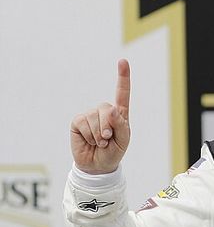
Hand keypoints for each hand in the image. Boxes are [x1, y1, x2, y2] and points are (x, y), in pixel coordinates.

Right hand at [70, 59, 130, 174]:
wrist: (97, 165)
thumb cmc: (113, 151)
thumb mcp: (123, 140)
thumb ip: (121, 125)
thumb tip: (112, 110)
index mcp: (120, 114)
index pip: (122, 93)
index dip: (123, 77)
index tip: (123, 62)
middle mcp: (105, 111)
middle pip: (107, 109)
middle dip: (108, 127)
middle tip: (108, 140)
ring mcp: (90, 115)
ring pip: (95, 118)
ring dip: (99, 135)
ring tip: (100, 142)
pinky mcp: (78, 121)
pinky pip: (83, 123)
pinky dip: (89, 135)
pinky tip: (90, 141)